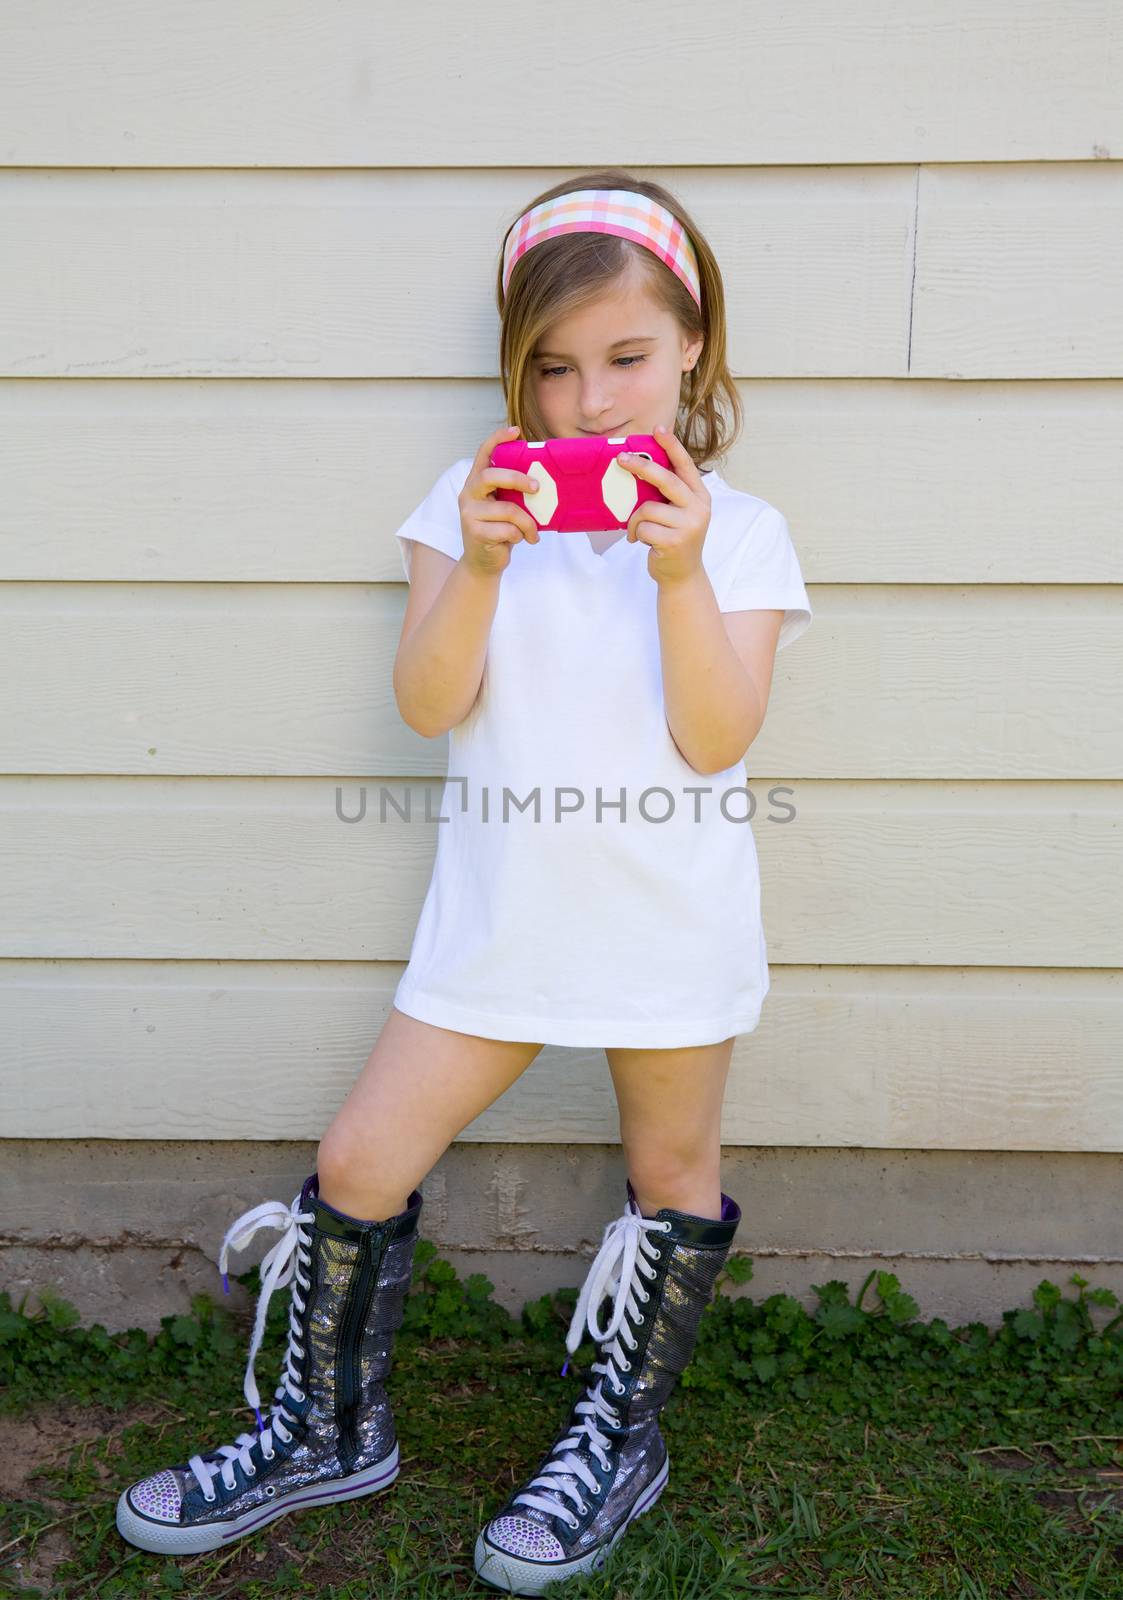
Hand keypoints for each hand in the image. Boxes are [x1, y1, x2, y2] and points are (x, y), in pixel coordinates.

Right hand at [458, 424, 541, 576]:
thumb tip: (544, 482)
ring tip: (533, 532)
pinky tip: (522, 540)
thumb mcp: (505, 507)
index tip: (515, 431)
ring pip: (507, 510)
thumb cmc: (499, 531)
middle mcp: (468, 494)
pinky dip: (520, 535)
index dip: (497, 439)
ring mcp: (469, 513)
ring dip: (527, 522)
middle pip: (490, 476)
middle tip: (538, 488)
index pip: (483, 454)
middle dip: (518, 479)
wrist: (483, 563)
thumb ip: (513, 493)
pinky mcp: (475, 532)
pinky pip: (508, 529)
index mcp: (476, 483)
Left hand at [617, 426, 711, 587]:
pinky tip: (643, 542)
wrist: (682, 575)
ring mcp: (689, 525)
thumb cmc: (673, 539)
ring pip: (647, 509)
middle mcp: (698, 508)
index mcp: (699, 496)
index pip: (685, 465)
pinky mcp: (675, 541)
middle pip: (665, 479)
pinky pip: (643, 528)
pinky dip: (636, 535)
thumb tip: (638, 468)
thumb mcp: (678, 514)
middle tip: (620, 459)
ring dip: (636, 520)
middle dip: (641, 466)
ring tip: (639, 531)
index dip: (671, 446)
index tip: (657, 429)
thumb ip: (668, 495)